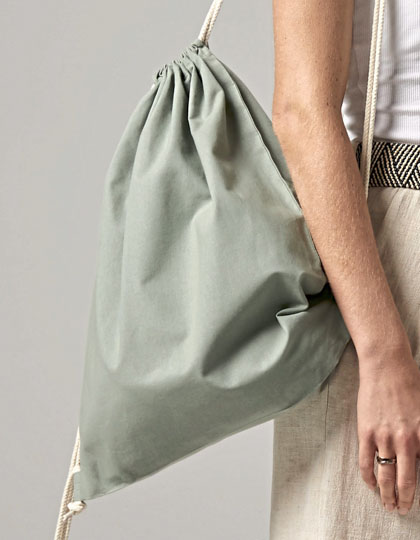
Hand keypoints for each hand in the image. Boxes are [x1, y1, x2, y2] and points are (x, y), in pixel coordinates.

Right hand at [357, 339, 419, 514]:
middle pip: (406, 480)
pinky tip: (370, 484)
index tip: (415, 497)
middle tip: (402, 509)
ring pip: (385, 475)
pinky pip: (365, 461)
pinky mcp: (366, 431)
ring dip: (386, 494)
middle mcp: (406, 441)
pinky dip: (368, 476)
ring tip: (387, 504)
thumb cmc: (409, 382)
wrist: (386, 366)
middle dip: (405, 500)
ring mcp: (384, 437)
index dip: (419, 488)